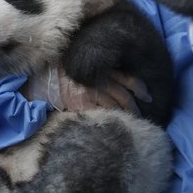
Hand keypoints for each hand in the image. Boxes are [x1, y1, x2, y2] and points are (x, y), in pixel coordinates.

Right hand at [22, 65, 150, 114]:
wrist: (44, 78)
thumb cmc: (64, 73)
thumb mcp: (84, 69)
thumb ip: (99, 73)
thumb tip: (117, 83)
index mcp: (101, 70)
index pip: (127, 79)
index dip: (140, 88)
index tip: (147, 97)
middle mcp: (99, 80)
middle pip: (124, 96)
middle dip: (135, 107)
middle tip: (142, 114)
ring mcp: (91, 92)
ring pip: (115, 106)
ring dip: (126, 115)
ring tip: (132, 123)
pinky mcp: (82, 103)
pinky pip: (100, 113)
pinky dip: (110, 118)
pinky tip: (115, 124)